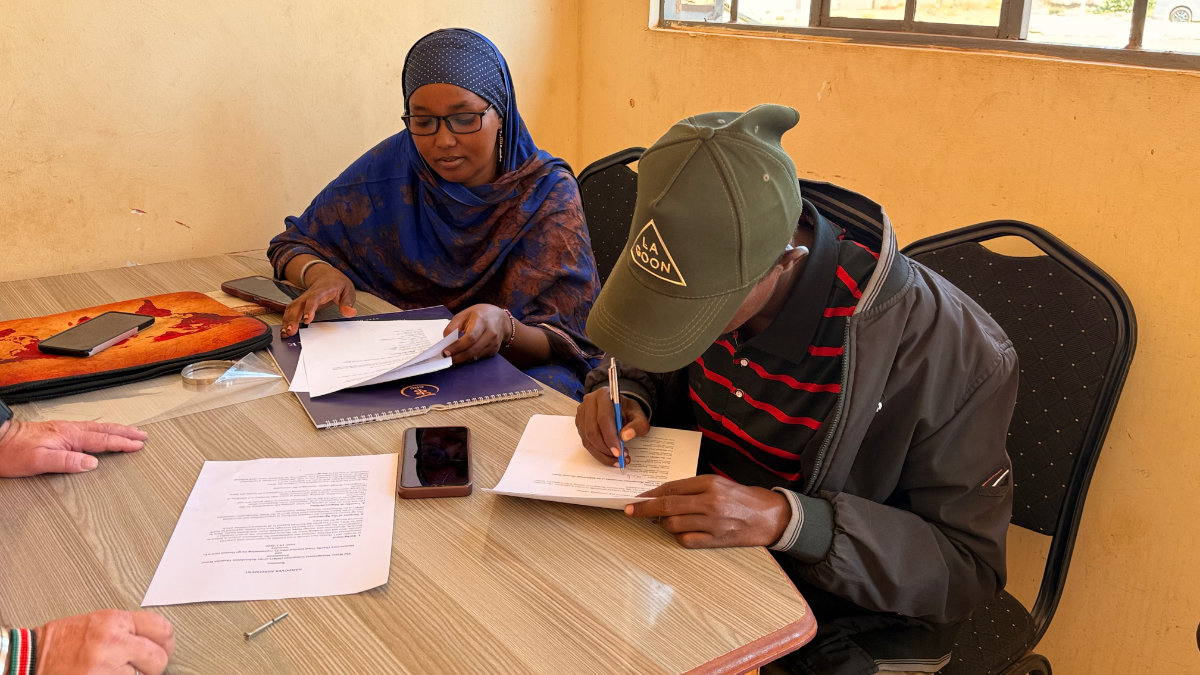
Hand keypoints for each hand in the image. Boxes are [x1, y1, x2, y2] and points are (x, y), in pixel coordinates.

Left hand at [0, 419, 145, 477]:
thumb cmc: (13, 453)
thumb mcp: (39, 461)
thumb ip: (67, 461)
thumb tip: (92, 463)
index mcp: (69, 436)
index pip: (102, 440)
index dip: (122, 443)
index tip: (138, 445)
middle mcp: (69, 430)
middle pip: (104, 430)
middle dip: (125, 433)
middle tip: (142, 435)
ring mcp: (65, 429)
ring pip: (98, 428)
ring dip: (117, 430)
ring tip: (130, 432)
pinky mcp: (59, 431)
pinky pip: (89, 429)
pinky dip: (103, 430)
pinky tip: (103, 433)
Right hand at [37, 609, 174, 674]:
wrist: (30, 659)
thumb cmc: (60, 642)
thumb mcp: (97, 622)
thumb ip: (126, 629)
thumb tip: (154, 640)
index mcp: (114, 620)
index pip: (162, 628)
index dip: (166, 643)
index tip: (163, 649)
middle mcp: (113, 641)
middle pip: (158, 658)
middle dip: (151, 666)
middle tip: (139, 667)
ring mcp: (106, 667)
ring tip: (113, 672)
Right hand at [280, 265, 355, 336]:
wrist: (328, 276)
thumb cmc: (337, 284)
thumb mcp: (348, 290)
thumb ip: (348, 302)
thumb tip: (349, 312)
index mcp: (322, 290)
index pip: (314, 299)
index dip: (309, 308)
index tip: (307, 319)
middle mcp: (309, 294)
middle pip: (298, 305)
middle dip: (292, 318)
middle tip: (291, 331)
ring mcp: (303, 299)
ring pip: (292, 308)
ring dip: (287, 321)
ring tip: (285, 333)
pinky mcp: (300, 303)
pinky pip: (290, 311)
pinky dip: (286, 320)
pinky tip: (285, 330)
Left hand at [442, 304, 509, 363]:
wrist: (501, 319)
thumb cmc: (481, 315)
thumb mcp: (464, 314)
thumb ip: (453, 326)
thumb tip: (446, 342)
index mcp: (482, 321)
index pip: (470, 338)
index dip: (457, 347)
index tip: (445, 352)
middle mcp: (491, 333)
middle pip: (472, 350)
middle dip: (457, 357)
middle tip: (445, 358)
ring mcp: (494, 343)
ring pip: (475, 357)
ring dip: (461, 359)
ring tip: (451, 358)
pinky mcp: (494, 351)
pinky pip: (478, 358)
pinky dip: (468, 358)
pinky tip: (461, 355)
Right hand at [574, 388, 648, 465]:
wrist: (619, 408)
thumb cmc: (627, 410)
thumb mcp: (638, 415)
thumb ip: (637, 425)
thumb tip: (625, 436)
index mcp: (603, 395)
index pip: (604, 418)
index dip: (610, 437)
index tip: (619, 451)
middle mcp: (589, 403)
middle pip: (592, 430)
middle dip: (606, 448)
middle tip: (619, 457)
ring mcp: (582, 414)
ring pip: (587, 439)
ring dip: (602, 453)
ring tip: (617, 459)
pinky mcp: (580, 425)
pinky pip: (586, 443)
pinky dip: (598, 453)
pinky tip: (609, 457)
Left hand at [625, 475, 789, 548]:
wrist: (769, 517)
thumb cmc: (741, 497)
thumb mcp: (718, 483)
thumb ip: (692, 488)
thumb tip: (662, 496)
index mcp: (709, 483)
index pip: (672, 488)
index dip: (651, 494)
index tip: (637, 497)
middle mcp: (709, 502)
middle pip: (667, 506)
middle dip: (644, 509)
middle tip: (630, 510)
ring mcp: (712, 523)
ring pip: (673, 524)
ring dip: (662, 523)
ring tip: (661, 520)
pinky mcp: (715, 540)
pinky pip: (686, 540)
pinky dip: (678, 536)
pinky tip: (679, 531)